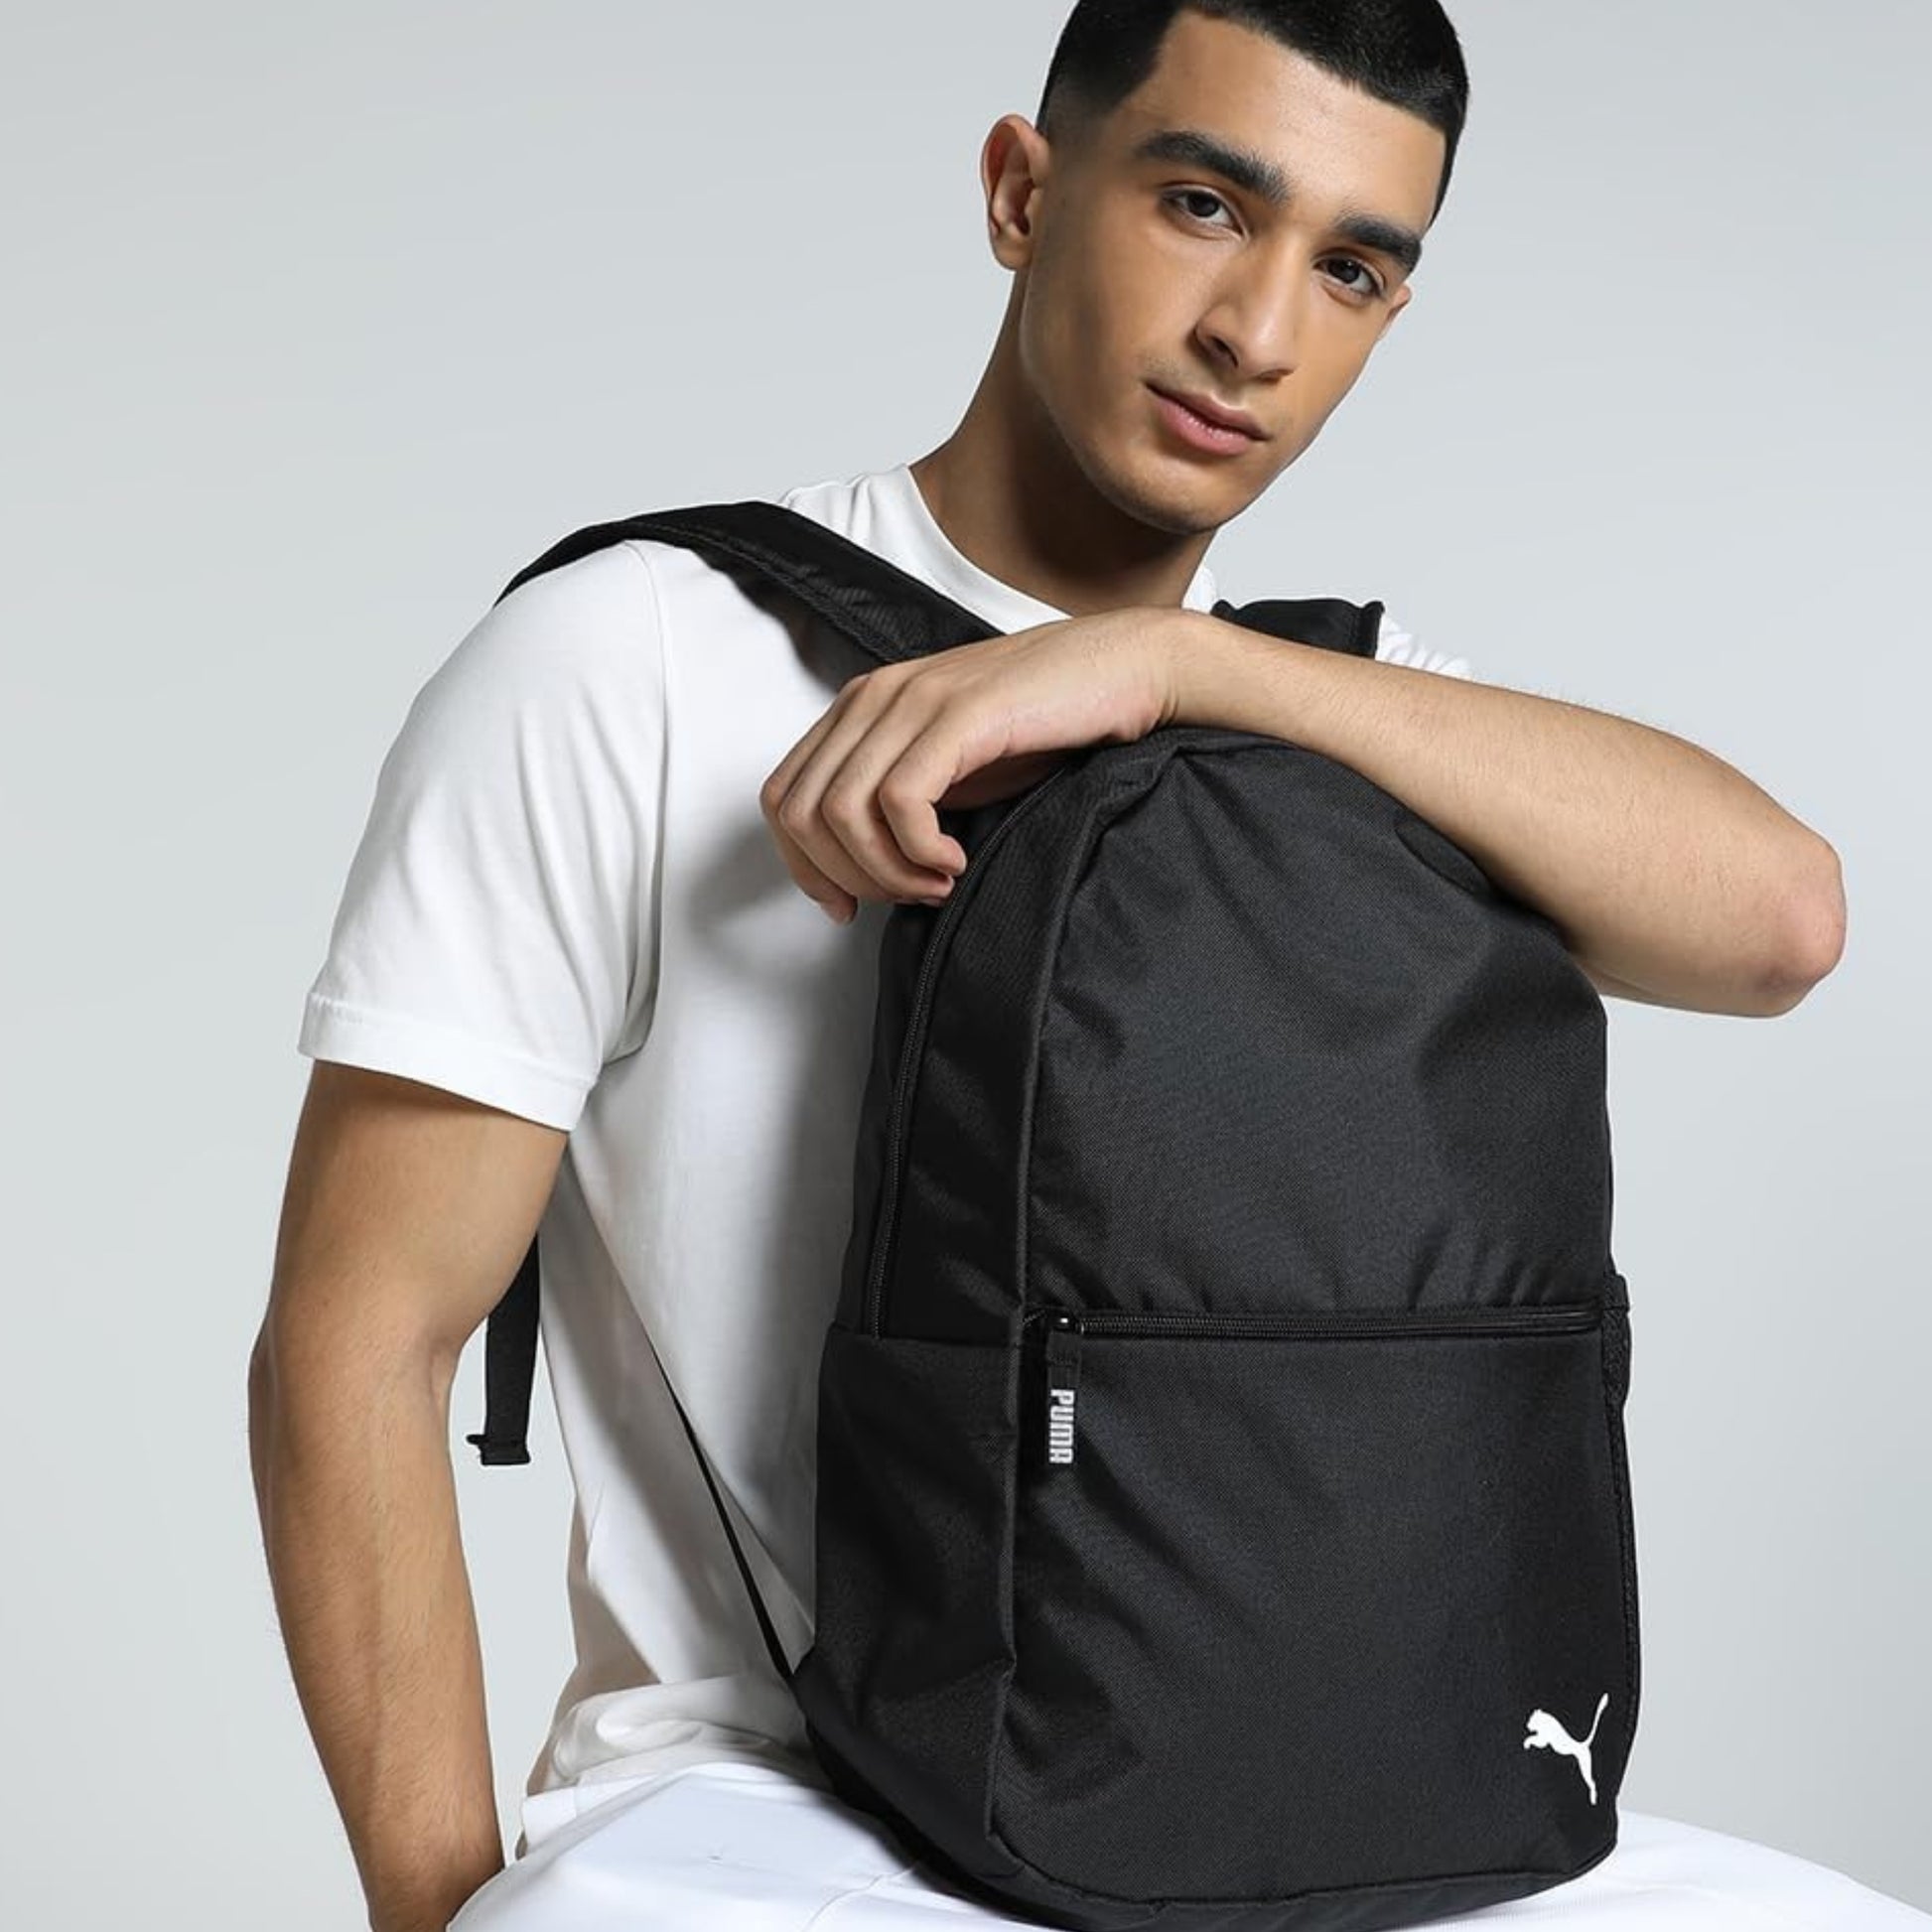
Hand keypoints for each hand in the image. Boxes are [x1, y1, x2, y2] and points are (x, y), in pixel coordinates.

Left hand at [759, 609, 1182, 921]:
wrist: (1123, 670)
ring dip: (886, 870)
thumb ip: (896, 801)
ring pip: (841, 812)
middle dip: (849, 876)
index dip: (804, 866)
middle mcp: (874, 697)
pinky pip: (900, 803)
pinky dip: (919, 852)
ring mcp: (912, 701)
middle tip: (909, 896)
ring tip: (938, 882)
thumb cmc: (1043, 725)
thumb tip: (860, 875)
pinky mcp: (957, 715)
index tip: (847, 906)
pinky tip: (957, 860)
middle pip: (803, 813)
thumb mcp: (949, 766)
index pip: (784, 797)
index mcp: (862, 707)